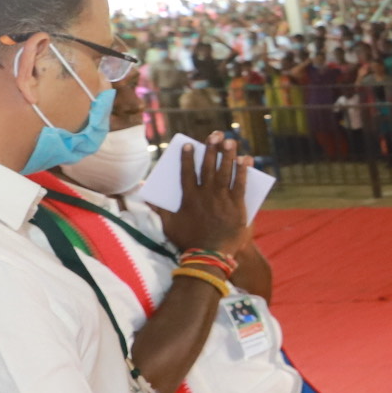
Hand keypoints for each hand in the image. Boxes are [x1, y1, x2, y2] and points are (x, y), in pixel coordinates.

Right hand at [157, 132, 251, 256]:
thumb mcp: (169, 226)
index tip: (189, 144)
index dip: (188, 157)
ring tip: (230, 141)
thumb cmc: (188, 242)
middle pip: (208, 167)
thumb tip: (145, 196)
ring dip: (228, 155)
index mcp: (189, 198)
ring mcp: (222, 200)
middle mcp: (205, 195)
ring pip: (225, 172)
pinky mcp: (237, 206)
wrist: (210, 256)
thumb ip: (159, 209)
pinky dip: (243, 171)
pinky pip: (241, 184)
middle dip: (211, 149)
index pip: (187, 172)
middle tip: (214, 135)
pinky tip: (246, 159)